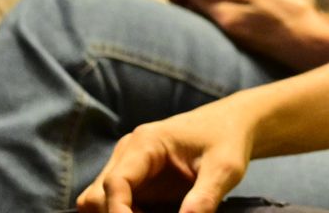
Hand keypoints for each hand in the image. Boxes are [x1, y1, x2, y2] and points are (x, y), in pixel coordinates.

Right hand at [76, 95, 258, 212]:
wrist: (231, 124)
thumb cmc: (228, 139)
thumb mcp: (225, 168)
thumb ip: (205, 198)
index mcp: (146, 143)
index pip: (115, 183)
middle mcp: (128, 153)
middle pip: (97, 196)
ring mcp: (128, 166)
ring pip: (97, 202)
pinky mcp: (135, 180)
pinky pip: (115, 204)